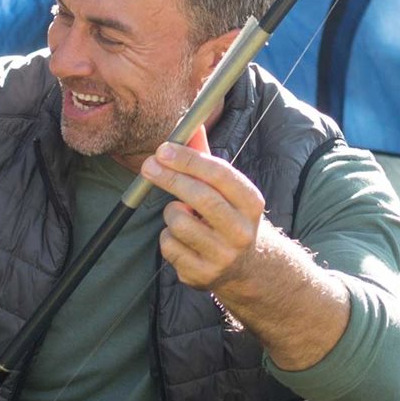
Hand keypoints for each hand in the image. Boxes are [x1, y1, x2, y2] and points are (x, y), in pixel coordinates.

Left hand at [140, 142, 265, 288]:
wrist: (247, 267)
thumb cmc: (229, 215)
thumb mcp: (226, 189)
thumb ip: (205, 158)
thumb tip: (188, 125)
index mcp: (251, 203)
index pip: (220, 174)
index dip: (189, 159)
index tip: (164, 149)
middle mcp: (241, 231)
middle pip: (200, 198)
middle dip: (170, 178)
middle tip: (149, 166)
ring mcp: (222, 256)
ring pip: (178, 223)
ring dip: (171, 213)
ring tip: (182, 215)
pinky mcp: (202, 275)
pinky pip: (169, 246)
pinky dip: (168, 238)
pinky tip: (183, 240)